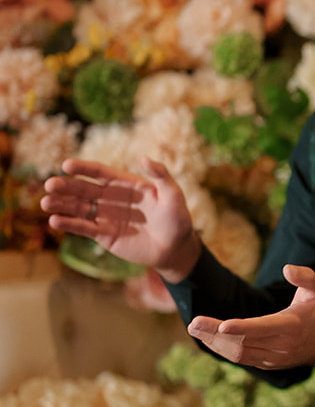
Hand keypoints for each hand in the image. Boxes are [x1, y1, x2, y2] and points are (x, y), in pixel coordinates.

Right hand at [42, 157, 199, 281]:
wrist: (175, 248)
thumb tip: (143, 158)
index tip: (66, 165)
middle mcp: (110, 198)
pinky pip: (83, 228)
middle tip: (49, 185)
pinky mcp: (103, 235)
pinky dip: (69, 224)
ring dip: (61, 205)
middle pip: (83, 189)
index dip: (83, 168)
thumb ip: (160, 176)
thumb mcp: (173, 195)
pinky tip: (55, 221)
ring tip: (45, 204)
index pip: (99, 172)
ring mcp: (105, 216)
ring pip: (78, 208)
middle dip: (65, 186)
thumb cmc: (177, 219)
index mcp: (124, 184)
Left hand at [188, 264, 314, 372]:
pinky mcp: (266, 364)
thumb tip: (287, 268)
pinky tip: (208, 337)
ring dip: (214, 342)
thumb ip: (304, 277)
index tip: (222, 325)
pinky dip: (223, 349)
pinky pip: (241, 358)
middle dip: (215, 334)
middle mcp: (281, 346)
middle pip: (243, 343)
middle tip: (193, 323)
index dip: (241, 328)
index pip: (262, 328)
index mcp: (291, 327)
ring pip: (238, 354)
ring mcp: (272, 358)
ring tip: (195, 328)